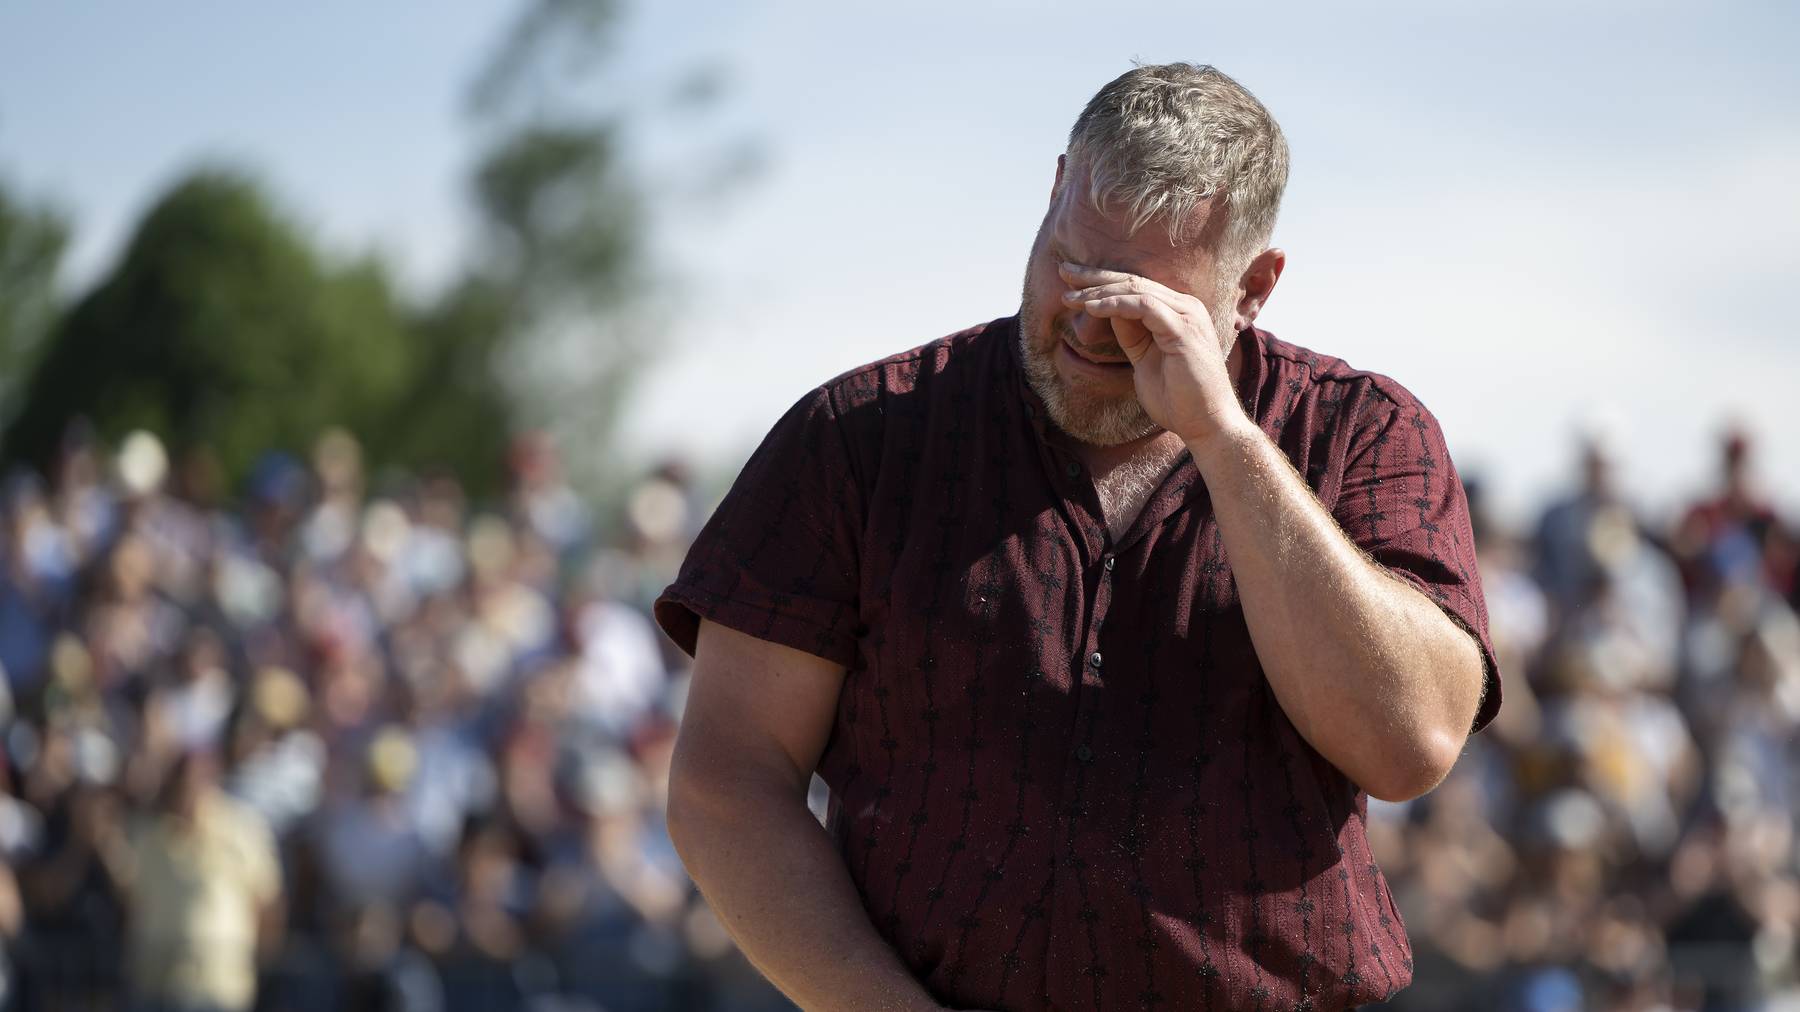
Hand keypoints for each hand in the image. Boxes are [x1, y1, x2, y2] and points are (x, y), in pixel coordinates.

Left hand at [1058, 262, 1248, 446]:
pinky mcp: (1183, 329)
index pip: (1135, 287)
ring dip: (1099, 291)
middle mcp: (1185, 307)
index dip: (1101, 282)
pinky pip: (1144, 306)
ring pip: (1136, 289)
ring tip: (1070, 297)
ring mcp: (1187, 315)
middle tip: (1063, 271)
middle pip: (1133, 281)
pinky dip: (1115, 304)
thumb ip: (1131, 334)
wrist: (1205, 423)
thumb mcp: (1144, 359)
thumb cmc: (1177, 397)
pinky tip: (1091, 308)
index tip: (1070, 282)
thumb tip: (1110, 312)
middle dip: (1095, 277)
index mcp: (1178, 312)